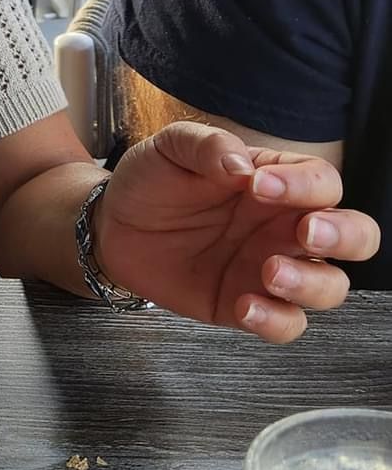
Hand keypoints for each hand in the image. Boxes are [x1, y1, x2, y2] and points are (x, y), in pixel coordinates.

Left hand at [98, 122, 379, 342]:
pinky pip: (285, 324)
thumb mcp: (172, 148)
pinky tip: (244, 305)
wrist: (113, 225)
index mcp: (278, 181)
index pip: (322, 181)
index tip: (260, 186)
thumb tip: (242, 164)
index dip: (305, 185)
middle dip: (343, 236)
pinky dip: (275, 320)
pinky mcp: (246, 305)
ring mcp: (270, 268)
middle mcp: (284, 227)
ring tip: (269, 271)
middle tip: (305, 232)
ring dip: (312, 283)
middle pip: (355, 236)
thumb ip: (208, 146)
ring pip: (330, 287)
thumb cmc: (153, 181)